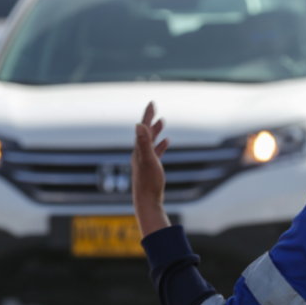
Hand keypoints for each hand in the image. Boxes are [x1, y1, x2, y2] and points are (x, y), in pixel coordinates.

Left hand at [132, 102, 170, 236]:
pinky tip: (166, 142)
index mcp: (139, 150)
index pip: (143, 128)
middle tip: (154, 108)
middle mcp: (140, 153)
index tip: (152, 103)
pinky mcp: (151, 167)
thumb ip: (144, 143)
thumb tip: (138, 125)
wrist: (147, 201)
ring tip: (162, 122)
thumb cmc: (149, 182)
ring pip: (150, 141)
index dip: (147, 115)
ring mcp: (145, 160)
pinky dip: (160, 145)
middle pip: (145, 132)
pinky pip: (155, 151)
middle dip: (150, 119)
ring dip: (155, 131)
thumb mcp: (148, 160)